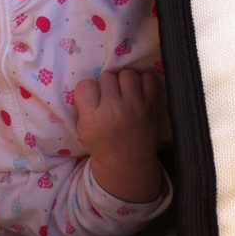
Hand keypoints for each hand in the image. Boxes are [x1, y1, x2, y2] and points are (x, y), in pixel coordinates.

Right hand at [74, 70, 162, 202]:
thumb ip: (84, 104)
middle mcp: (115, 110)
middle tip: (109, 96)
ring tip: (123, 92)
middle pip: (107, 76)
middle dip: (106, 84)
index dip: (88, 89)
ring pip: (127, 73)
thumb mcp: (82, 128)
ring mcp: (136, 106)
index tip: (92, 98)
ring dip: (123, 80)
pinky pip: (149, 78)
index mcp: (93, 118)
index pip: (85, 85)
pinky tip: (138, 91)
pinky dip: (143, 81)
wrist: (128, 161)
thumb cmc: (102, 142)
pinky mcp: (152, 105)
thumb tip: (93, 81)